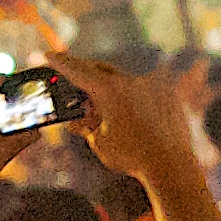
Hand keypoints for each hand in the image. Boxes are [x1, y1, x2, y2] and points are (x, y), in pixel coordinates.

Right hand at [52, 49, 185, 192]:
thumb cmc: (133, 157)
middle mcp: (130, 81)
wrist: (172, 166)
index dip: (60, 63)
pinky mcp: (170, 93)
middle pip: (102, 71)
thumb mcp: (101, 143)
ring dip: (115, 91)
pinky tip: (142, 113)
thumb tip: (77, 122)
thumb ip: (87, 127)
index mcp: (108, 90)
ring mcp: (152, 85)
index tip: (48, 54)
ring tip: (109, 110)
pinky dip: (139, 99)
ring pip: (126, 82)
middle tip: (77, 81)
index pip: (77, 71)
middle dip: (88, 75)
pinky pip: (149, 90)